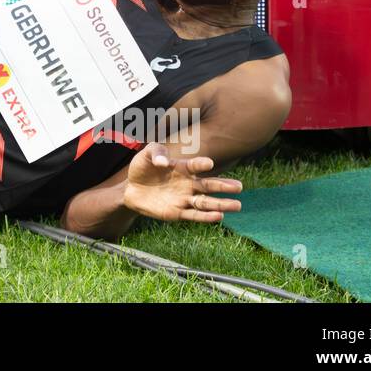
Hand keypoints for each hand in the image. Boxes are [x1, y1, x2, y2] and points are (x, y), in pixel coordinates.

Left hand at [121, 142, 243, 222]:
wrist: (131, 189)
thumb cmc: (142, 168)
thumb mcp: (146, 155)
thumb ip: (155, 153)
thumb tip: (164, 162)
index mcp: (182, 168)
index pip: (194, 166)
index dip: (201, 164)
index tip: (209, 164)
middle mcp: (187, 184)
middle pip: (208, 186)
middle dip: (224, 186)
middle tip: (239, 186)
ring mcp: (183, 199)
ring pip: (206, 202)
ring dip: (221, 204)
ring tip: (237, 205)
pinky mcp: (177, 213)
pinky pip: (194, 215)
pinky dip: (206, 217)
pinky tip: (219, 217)